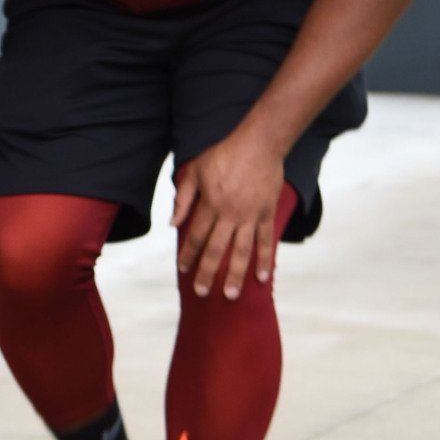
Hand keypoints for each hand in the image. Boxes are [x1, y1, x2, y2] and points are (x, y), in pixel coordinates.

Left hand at [171, 128, 284, 299]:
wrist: (259, 144)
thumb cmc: (224, 155)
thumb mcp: (194, 170)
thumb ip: (183, 198)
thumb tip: (172, 223)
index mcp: (210, 204)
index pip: (196, 236)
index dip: (188, 254)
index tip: (182, 269)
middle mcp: (230, 214)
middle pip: (216, 250)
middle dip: (207, 273)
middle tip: (201, 293)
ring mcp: (251, 216)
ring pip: (242, 251)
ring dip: (236, 275)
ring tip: (230, 295)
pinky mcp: (267, 214)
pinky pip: (266, 241)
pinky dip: (265, 260)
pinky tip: (262, 278)